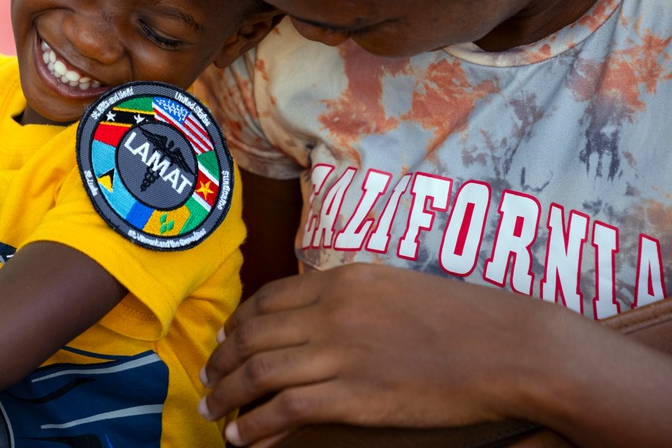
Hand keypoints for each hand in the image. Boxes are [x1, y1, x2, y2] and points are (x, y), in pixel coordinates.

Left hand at [198, 264, 555, 445]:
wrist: (506, 346)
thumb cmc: (460, 318)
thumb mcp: (393, 287)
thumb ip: (348, 297)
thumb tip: (314, 317)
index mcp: (340, 281)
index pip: (267, 300)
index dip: (238, 323)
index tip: (225, 340)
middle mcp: (330, 312)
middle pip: (253, 336)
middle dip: (221, 360)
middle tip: (206, 376)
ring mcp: (339, 353)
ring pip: (259, 373)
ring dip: (227, 394)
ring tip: (212, 409)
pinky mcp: (352, 396)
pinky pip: (284, 411)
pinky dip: (256, 426)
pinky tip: (243, 438)